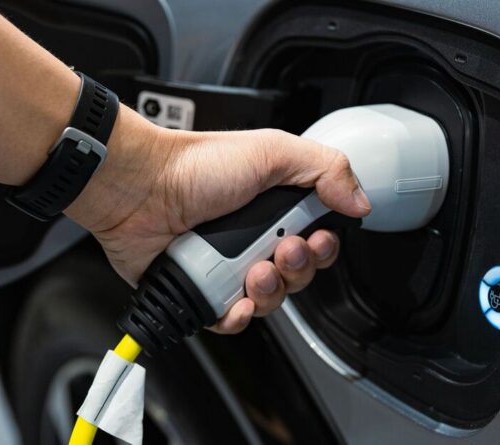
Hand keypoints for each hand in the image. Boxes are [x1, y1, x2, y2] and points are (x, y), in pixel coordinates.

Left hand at [66, 106, 370, 332]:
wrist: (140, 187)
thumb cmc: (196, 165)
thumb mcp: (273, 151)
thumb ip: (326, 169)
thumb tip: (360, 201)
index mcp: (273, 207)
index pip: (316, 241)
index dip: (323, 248)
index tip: (315, 239)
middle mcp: (252, 239)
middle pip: (296, 275)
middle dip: (297, 269)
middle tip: (281, 250)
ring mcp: (226, 267)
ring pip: (268, 301)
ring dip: (269, 292)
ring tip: (252, 272)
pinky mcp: (200, 291)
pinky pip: (229, 319)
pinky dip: (236, 317)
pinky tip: (235, 301)